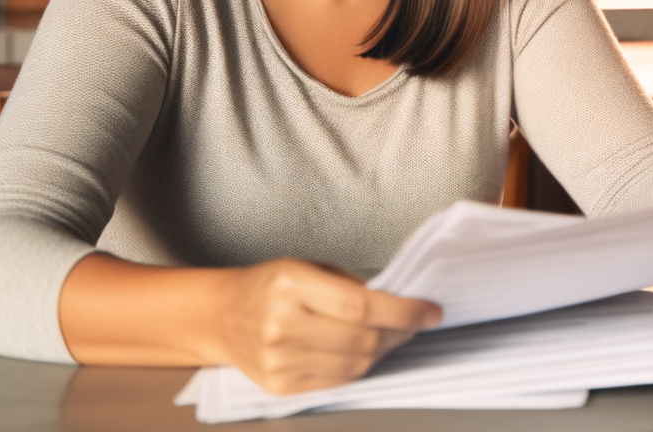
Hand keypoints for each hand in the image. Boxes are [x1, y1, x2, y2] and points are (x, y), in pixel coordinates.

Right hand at [213, 258, 441, 394]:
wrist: (222, 316)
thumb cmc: (268, 286)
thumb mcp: (307, 267)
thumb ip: (350, 286)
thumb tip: (398, 302)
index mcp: (290, 285)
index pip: (360, 306)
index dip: (403, 311)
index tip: (430, 311)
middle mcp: (281, 325)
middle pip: (362, 339)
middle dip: (400, 331)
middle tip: (416, 322)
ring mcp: (279, 361)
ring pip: (356, 364)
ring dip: (384, 350)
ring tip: (392, 334)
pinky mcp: (280, 386)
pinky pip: (338, 381)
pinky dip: (360, 366)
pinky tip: (365, 351)